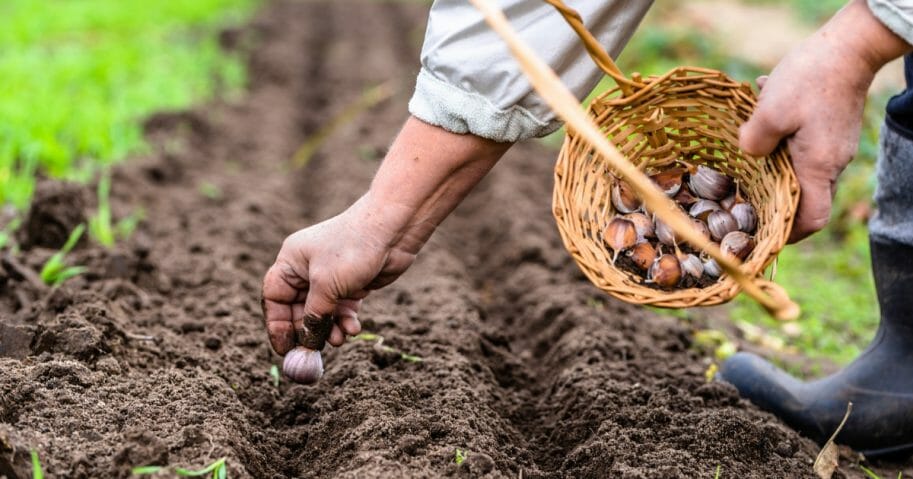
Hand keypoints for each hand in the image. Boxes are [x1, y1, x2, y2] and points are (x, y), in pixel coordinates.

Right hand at [261, 194, 416, 354]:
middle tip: (314, 352)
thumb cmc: (353, 249)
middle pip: (298, 310)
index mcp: (291, 262)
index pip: (274, 297)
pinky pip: (341, 310)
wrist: (393, 230)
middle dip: (308, 331)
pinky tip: (353, 329)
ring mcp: (330, 278)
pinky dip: (345, 322)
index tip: (284, 349)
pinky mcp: (351, 285)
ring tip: (340, 339)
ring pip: (322, 313)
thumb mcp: (327, 286)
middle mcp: (307, 270)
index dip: (276, 324)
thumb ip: (314, 317)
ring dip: (329, 329)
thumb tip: (306, 344)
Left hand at [738, 0, 909, 241]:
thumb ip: (752, 142)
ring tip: (750, 139)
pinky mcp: (831, 129)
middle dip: (773, 198)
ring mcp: (834, 146)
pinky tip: (764, 110)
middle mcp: (832, 163)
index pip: (812, 219)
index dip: (789, 233)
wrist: (848, 46)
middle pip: (803, 197)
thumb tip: (747, 154)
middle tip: (743, 194)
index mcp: (817, 167)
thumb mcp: (769, 112)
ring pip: (799, 167)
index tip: (765, 233)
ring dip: (773, 159)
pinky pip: (803, 144)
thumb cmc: (810, 79)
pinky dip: (782, 136)